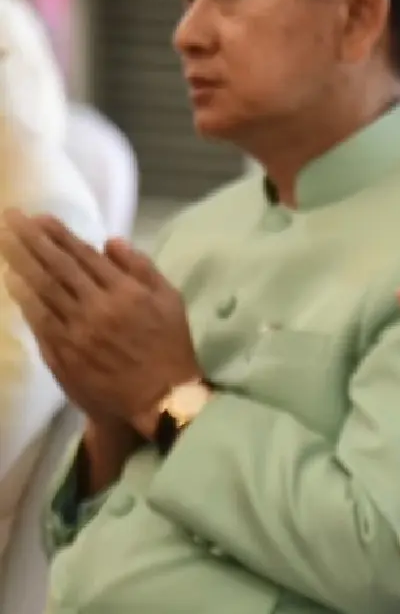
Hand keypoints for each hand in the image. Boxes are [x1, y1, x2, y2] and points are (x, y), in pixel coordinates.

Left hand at [0, 211, 201, 430]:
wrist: (159, 396)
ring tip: (3, 241)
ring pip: (43, 290)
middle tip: (10, 219)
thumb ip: (142, 269)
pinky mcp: (62, 353)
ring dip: (20, 263)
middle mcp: (97, 306)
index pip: (85, 256)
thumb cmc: (169, 345)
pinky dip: (23, 298)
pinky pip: (39, 320)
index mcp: (126, 291)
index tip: (39, 217)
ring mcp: (76, 331)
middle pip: (58, 267)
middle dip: (32, 241)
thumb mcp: (170, 300)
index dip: (60, 235)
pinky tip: (10, 280)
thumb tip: (111, 242)